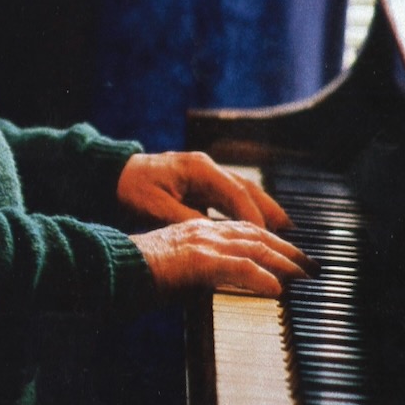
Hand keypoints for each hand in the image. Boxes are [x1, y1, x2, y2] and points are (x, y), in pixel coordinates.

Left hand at [116, 151, 290, 229]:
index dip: (253, 216)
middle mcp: (206, 167)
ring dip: (263, 209)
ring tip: (285, 229)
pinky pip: (231, 196)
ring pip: (242, 190)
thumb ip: (187, 221)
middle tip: (291, 233)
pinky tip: (258, 225)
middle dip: (269, 210)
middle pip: (246, 188)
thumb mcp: (157, 208)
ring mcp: (205, 173)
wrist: (113, 175)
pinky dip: (247, 209)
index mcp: (198, 168)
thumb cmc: (132, 191)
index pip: (235, 192)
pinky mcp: (201, 183)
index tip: (268, 238)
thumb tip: (215, 235)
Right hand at [131, 217, 313, 295]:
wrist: (112, 265)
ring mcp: (201, 243)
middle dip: (286, 247)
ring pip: (253, 247)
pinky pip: (237, 268)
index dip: (269, 238)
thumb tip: (217, 282)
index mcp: (196, 227)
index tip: (290, 252)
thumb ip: (195, 266)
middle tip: (310, 264)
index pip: (242, 228)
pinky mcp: (198, 261)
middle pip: (254, 234)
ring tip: (304, 275)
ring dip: (283, 261)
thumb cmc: (136, 269)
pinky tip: (276, 288)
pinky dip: (260, 277)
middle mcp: (202, 229)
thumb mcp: (172, 264)